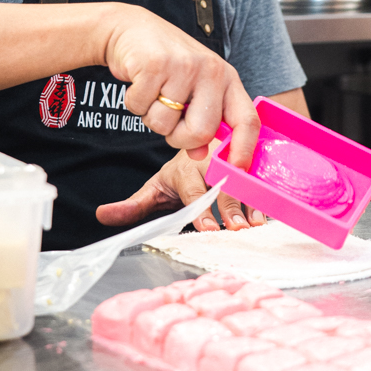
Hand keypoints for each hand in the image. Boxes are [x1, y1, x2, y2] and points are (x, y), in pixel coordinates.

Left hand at [95, 147, 265, 230]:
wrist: (207, 140)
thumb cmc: (182, 176)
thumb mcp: (156, 188)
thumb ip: (134, 205)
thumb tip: (101, 215)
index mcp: (185, 170)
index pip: (193, 191)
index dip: (201, 210)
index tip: (208, 229)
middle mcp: (211, 163)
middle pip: (221, 186)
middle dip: (229, 208)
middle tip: (236, 229)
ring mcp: (234, 162)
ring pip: (244, 182)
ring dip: (251, 203)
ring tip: (255, 224)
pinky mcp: (252, 163)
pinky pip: (260, 178)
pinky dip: (265, 196)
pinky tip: (269, 213)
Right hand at [101, 4, 259, 168]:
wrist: (132, 30)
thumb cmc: (167, 65)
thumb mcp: (194, 90)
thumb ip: (203, 121)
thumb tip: (201, 154)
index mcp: (227, 79)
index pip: (247, 119)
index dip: (244, 149)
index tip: (237, 169)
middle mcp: (211, 71)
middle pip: (201, 132)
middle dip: (178, 137)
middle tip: (170, 117)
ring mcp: (184, 66)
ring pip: (165, 125)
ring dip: (151, 117)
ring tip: (154, 92)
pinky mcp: (155, 65)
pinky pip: (141, 108)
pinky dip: (134, 103)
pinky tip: (139, 82)